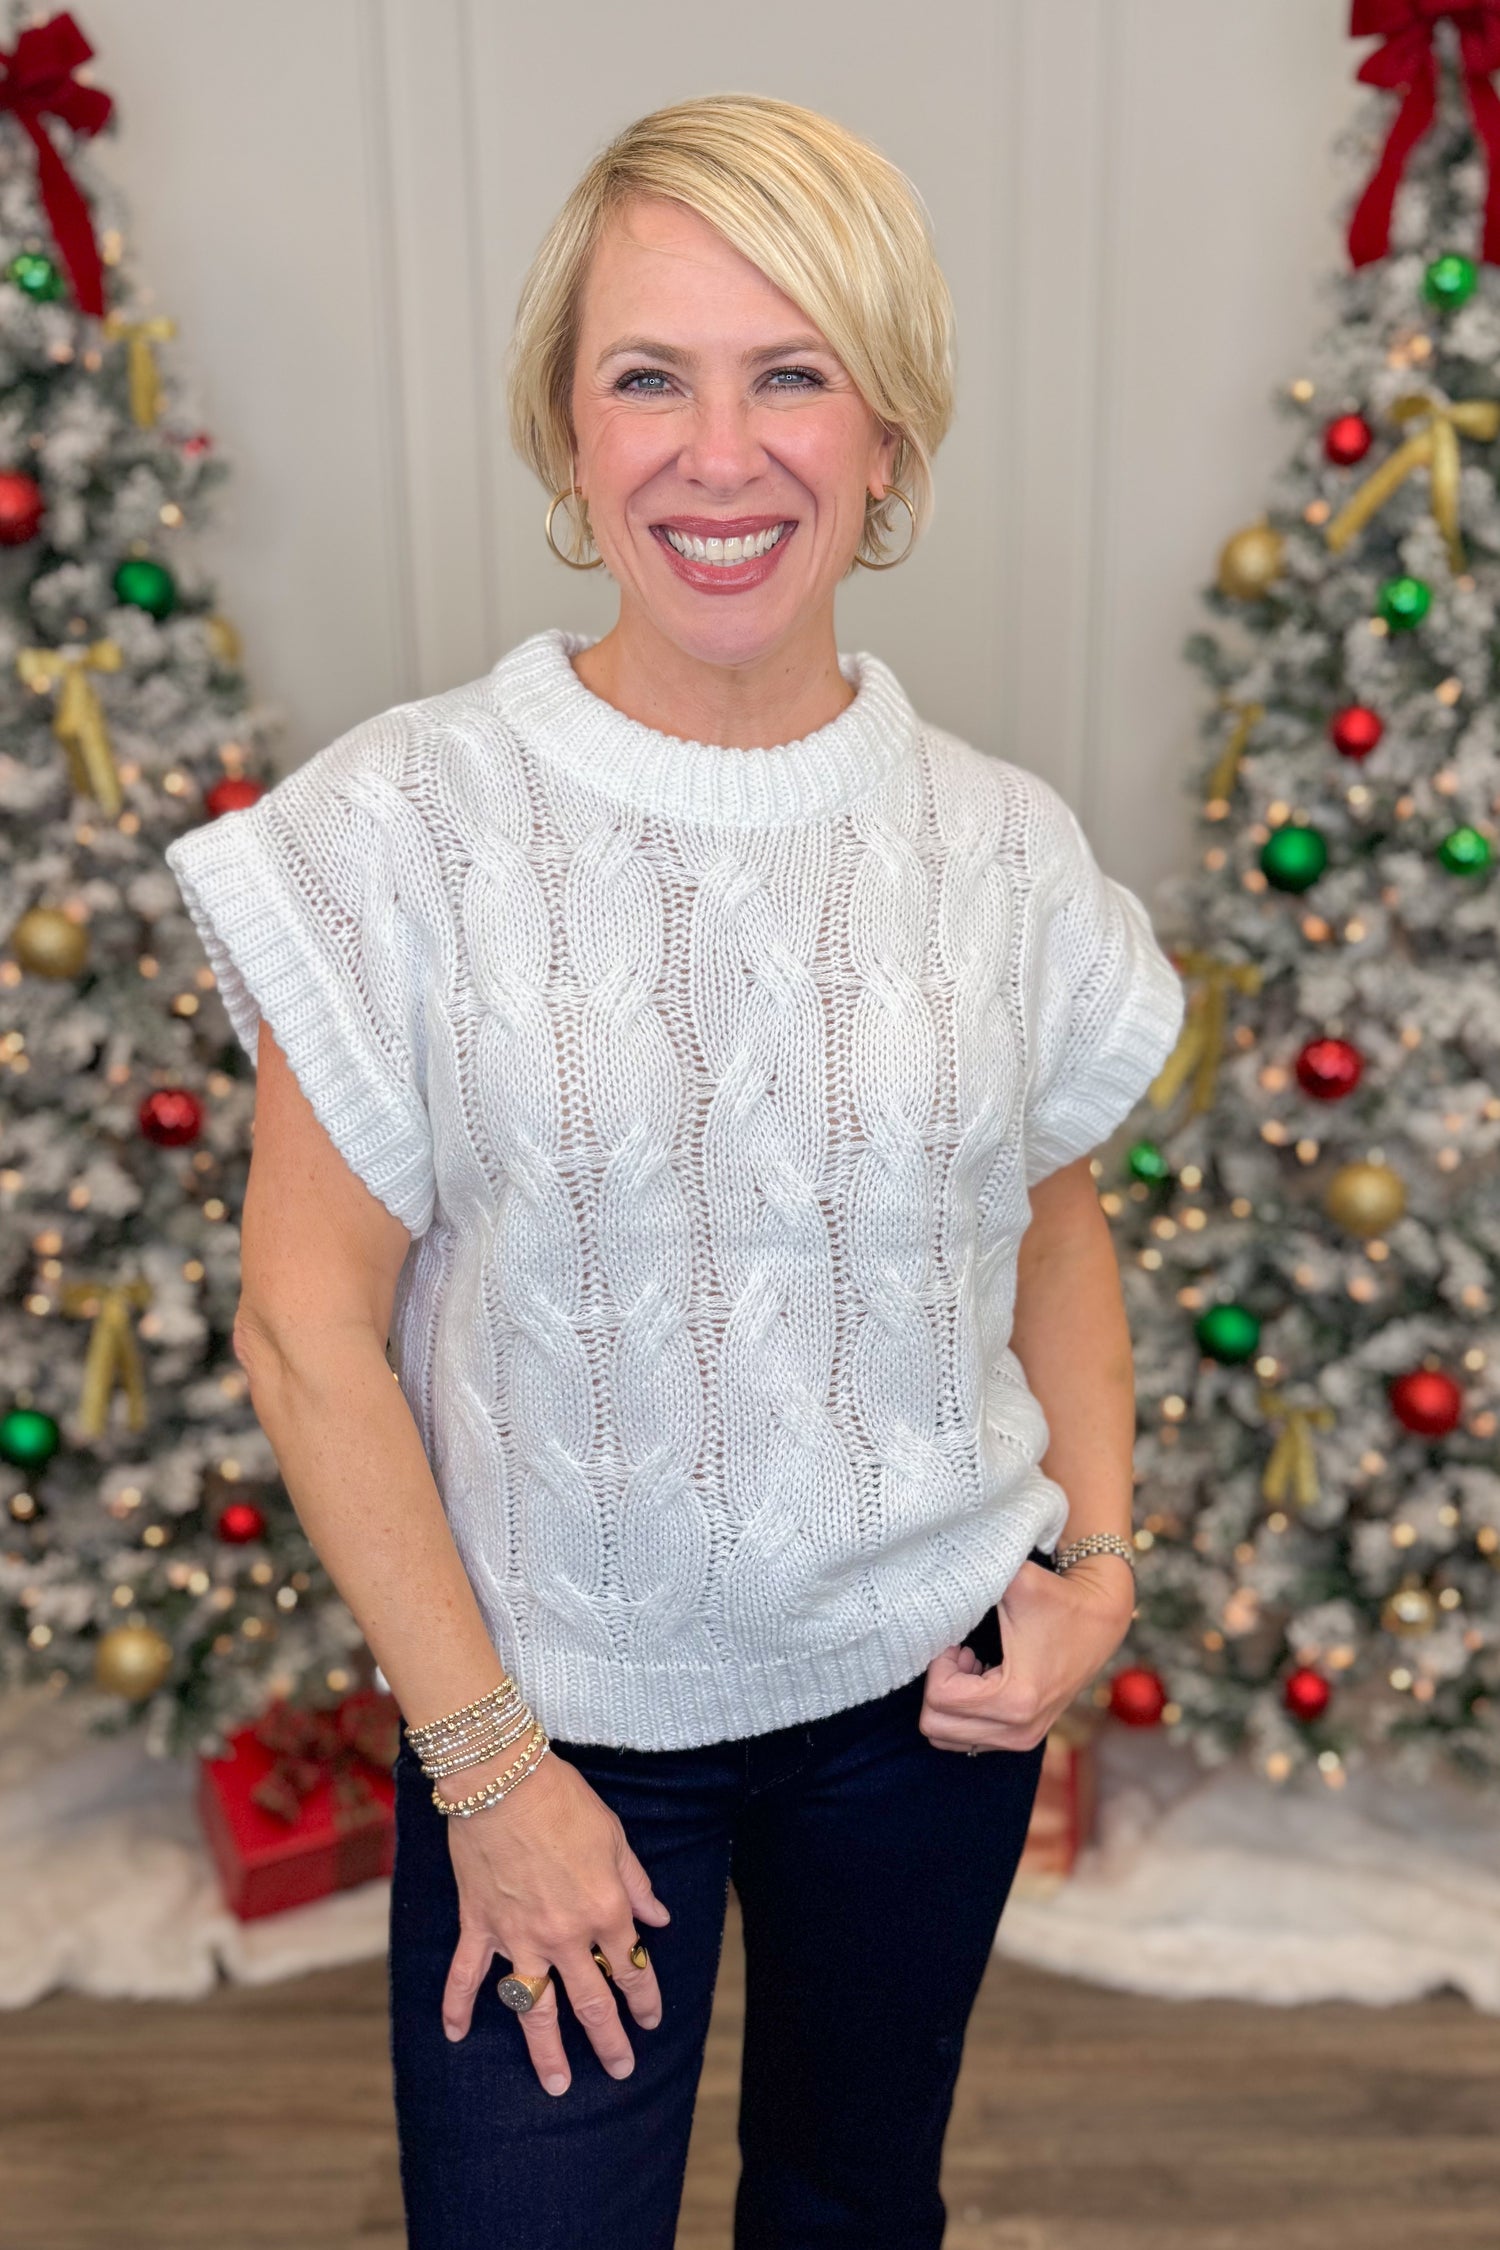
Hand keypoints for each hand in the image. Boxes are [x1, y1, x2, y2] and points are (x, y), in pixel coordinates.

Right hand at [438, 1748, 671, 2095]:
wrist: (503, 1780)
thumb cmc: (564, 1801)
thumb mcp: (615, 1837)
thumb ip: (636, 1884)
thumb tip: (659, 1918)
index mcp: (605, 1911)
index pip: (633, 1967)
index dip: (645, 1996)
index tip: (652, 2020)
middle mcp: (565, 1935)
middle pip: (591, 2001)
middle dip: (609, 2040)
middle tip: (621, 2070)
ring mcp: (518, 1936)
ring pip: (535, 2008)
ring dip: (547, 2051)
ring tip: (557, 2085)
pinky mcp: (480, 1926)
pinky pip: (465, 1976)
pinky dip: (456, 2006)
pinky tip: (454, 2035)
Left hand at [918, 1554, 1134, 1753]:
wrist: (1100, 1619)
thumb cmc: (1057, 1599)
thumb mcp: (1016, 1582)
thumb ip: (975, 1576)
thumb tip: (937, 1578)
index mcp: (1015, 1699)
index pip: (939, 1698)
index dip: (938, 1664)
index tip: (959, 1642)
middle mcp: (1018, 1730)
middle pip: (935, 1725)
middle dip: (939, 1685)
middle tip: (961, 1655)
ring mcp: (1022, 1740)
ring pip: (947, 1736)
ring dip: (950, 1700)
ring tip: (972, 1666)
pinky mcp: (1024, 1739)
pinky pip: (966, 1738)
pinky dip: (963, 1711)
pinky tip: (983, 1678)